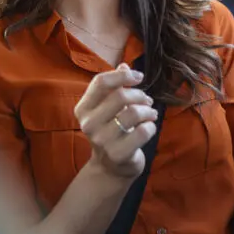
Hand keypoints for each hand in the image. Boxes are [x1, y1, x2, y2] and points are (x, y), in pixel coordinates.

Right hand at [74, 63, 158, 179]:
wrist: (110, 168)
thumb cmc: (112, 131)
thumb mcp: (109, 108)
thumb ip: (115, 87)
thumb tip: (124, 65)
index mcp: (83, 108)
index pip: (101, 82)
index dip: (123, 75)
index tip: (139, 77)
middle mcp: (88, 124)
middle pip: (120, 96)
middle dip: (140, 95)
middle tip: (147, 100)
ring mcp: (102, 140)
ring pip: (133, 113)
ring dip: (148, 110)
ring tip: (151, 113)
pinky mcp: (118, 154)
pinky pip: (142, 131)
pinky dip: (151, 126)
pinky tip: (149, 127)